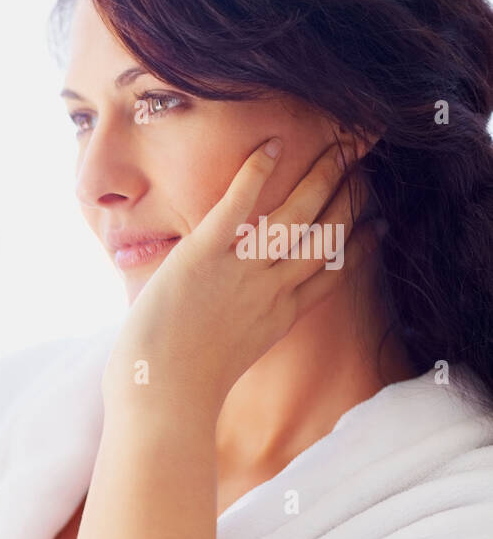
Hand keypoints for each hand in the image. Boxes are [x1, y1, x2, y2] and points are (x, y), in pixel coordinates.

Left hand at [101, 136, 383, 419]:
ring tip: (341, 143)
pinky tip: (272, 145)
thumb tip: (228, 330)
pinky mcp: (203, 255)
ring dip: (323, 174)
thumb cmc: (177, 387)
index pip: (331, 273)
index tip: (377, 225)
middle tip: (367, 165)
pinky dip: (257, 173)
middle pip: (326, 235)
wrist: (160, 395)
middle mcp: (270, 290)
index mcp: (278, 317)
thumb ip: (238, 334)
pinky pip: (238, 205)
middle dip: (352, 197)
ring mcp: (240, 271)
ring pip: (297, 213)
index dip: (359, 246)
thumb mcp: (226, 359)